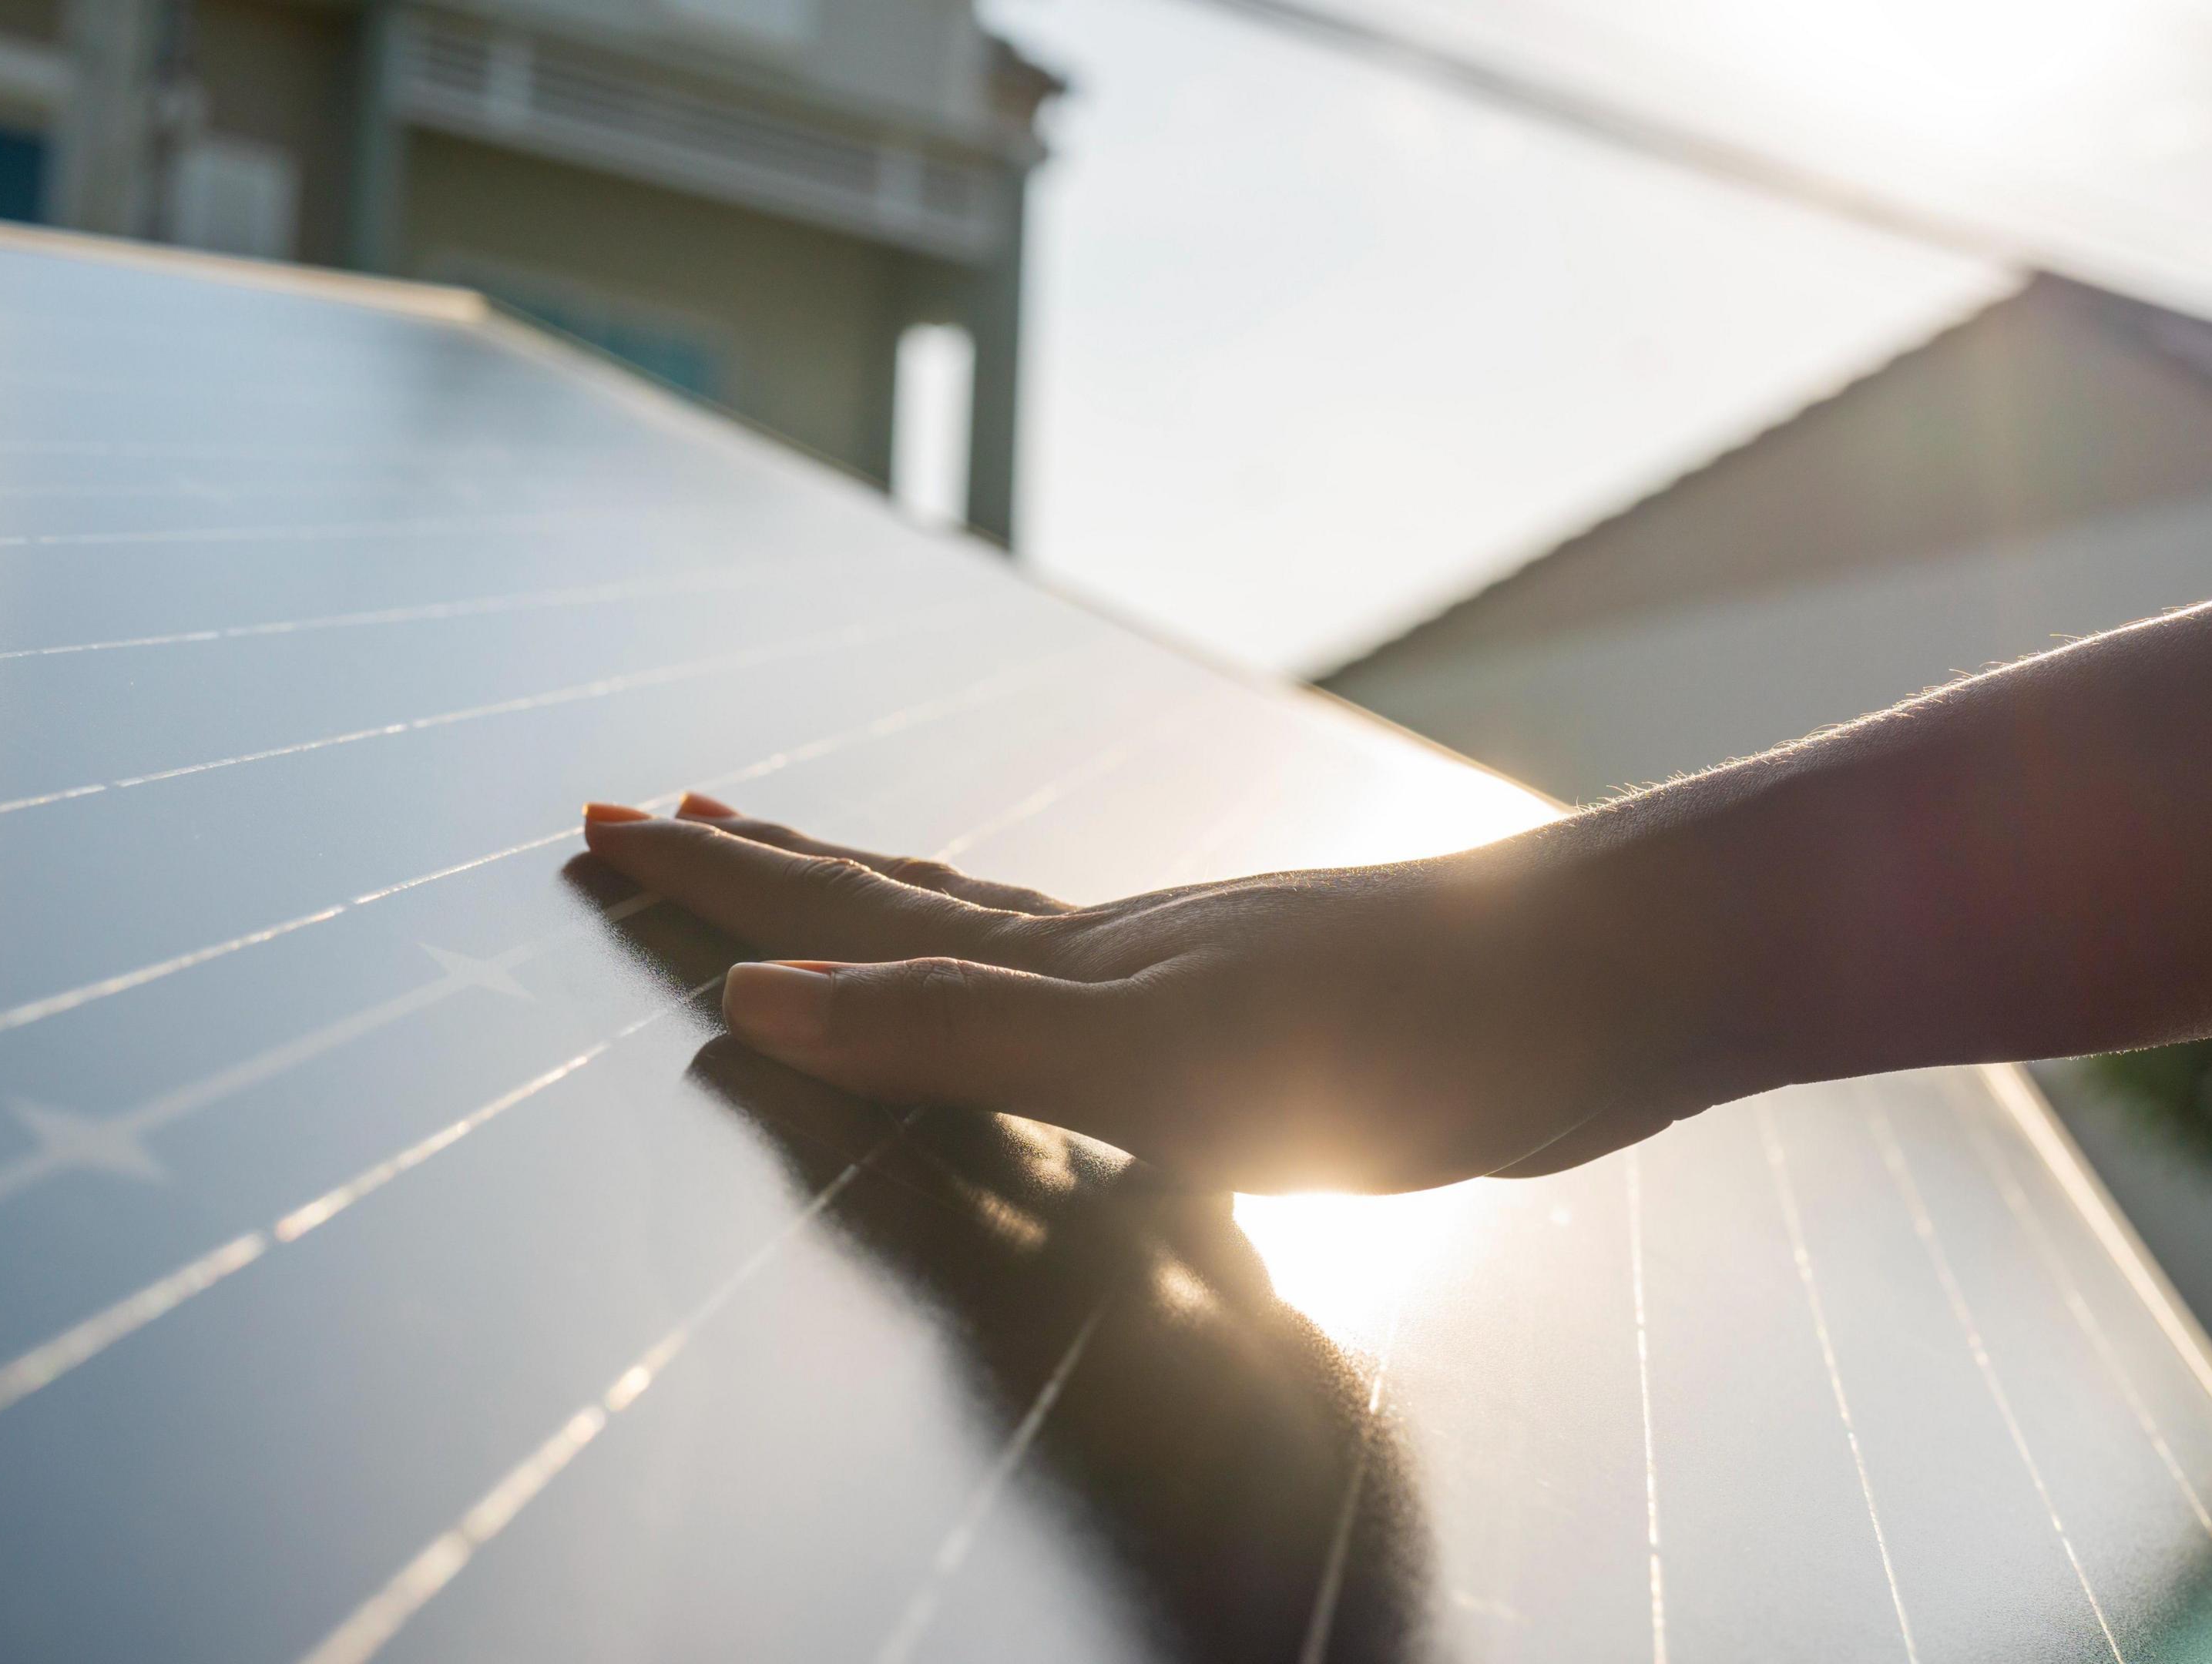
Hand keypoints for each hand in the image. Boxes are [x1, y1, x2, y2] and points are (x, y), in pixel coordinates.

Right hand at [581, 794, 1722, 1192]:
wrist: (1608, 983)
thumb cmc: (1395, 1026)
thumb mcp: (1147, 1051)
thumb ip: (957, 1032)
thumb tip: (760, 998)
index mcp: (1063, 959)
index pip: (842, 907)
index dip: (719, 878)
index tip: (603, 822)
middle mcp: (1106, 946)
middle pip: (893, 895)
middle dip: (761, 865)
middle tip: (654, 814)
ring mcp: (1182, 971)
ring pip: (981, 930)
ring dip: (870, 902)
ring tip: (799, 865)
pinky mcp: (1260, 1021)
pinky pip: (1074, 987)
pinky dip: (1000, 972)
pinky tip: (1040, 984)